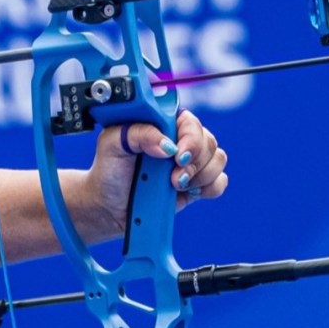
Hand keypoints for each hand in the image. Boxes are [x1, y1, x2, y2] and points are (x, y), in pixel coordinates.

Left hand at [86, 110, 228, 235]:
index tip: (177, 155)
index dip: (190, 138)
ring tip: (176, 185)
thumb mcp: (111, 144)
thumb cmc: (108, 170)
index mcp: (161, 124)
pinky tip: (190, 192)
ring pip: (218, 159)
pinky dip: (210, 187)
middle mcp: (180, 140)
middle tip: (174, 177)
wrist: (109, 206)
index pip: (189, 121)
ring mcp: (190, 163)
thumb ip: (138, 133)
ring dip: (201, 175)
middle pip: (209, 141)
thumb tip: (168, 145)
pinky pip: (220, 181)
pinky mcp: (196, 184)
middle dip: (195, 162)